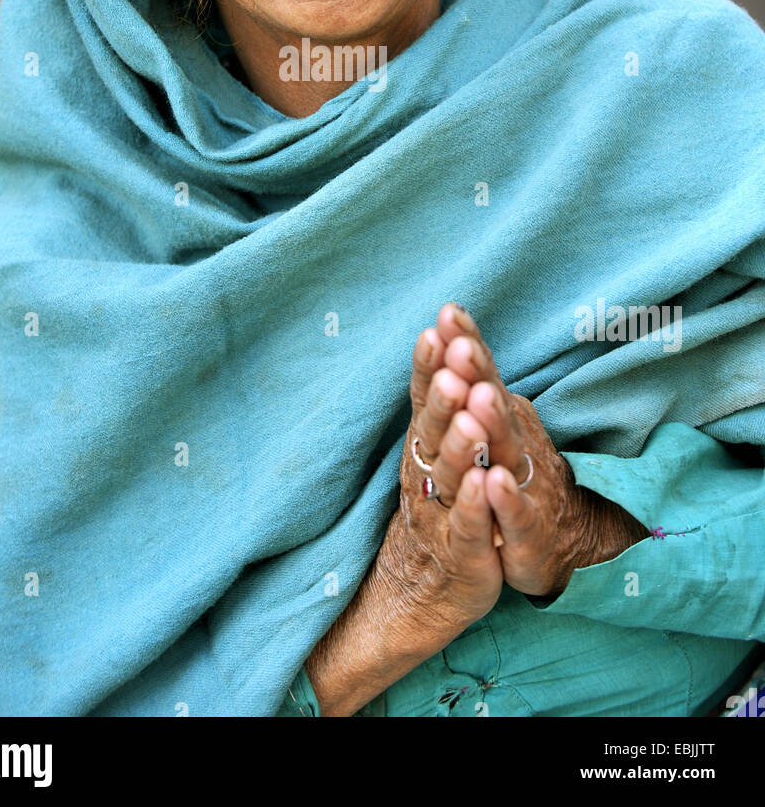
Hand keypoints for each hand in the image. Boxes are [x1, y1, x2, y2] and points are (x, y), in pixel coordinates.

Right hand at [370, 316, 505, 653]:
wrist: (428, 584)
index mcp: (426, 441)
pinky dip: (475, 503)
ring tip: (470, 413)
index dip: (431, 362)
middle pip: (435, 426)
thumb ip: (444, 395)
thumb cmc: (442, 500)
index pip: (426, 395)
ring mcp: (441, 510)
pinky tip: (484, 481)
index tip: (440, 325)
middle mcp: (426, 470)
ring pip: (449, 472)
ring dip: (460, 442)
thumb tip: (449, 333)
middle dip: (446, 391)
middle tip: (455, 355)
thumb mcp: (441, 445)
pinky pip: (468, 523)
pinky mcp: (463, 549)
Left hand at [418, 304, 648, 597]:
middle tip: (461, 347)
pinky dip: (505, 498)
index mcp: (496, 417)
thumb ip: (473, 382)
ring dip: (491, 426)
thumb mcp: (490, 427)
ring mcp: (523, 486)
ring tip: (477, 399)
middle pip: (491, 405)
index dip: (465, 344)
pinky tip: (493, 480)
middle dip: (476, 375)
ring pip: (504, 453)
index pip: (479, 375)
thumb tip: (450, 327)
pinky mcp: (529, 532)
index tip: (448, 312)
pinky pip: (516, 514)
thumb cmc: (512, 471)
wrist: (562, 540)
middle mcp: (511, 443)